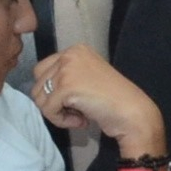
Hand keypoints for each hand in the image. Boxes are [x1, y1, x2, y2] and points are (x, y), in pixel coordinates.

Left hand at [28, 47, 161, 147]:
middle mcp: (69, 54)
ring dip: (57, 113)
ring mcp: (67, 69)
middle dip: (52, 102)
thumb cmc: (113, 100)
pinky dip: (61, 121)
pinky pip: (48, 110)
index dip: (53, 92)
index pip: (42, 71)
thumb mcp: (86, 78)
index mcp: (75, 50)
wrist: (133, 113)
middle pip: (37, 83)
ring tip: (79, 116)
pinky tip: (81, 121)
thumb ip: (65, 77)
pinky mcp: (66, 87)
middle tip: (76, 110)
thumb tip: (39, 91)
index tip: (75, 101)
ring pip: (39, 98)